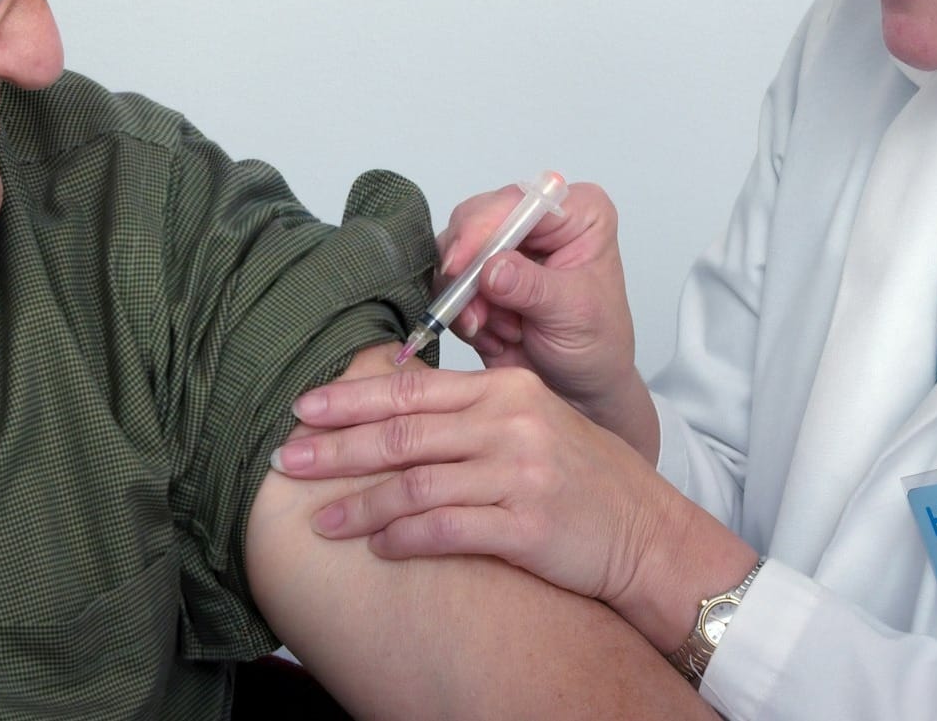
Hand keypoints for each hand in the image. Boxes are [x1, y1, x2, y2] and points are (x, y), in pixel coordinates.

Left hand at [274, 364, 755, 648]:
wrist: (647, 532)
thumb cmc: (586, 479)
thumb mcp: (533, 421)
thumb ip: (472, 410)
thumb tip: (396, 403)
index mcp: (507, 390)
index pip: (413, 388)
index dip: (352, 399)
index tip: (304, 408)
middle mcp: (511, 424)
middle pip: (403, 433)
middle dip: (337, 448)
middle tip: (288, 459)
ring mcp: (520, 474)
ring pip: (416, 484)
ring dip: (361, 505)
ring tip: (323, 521)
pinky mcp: (528, 526)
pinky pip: (447, 530)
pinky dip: (405, 539)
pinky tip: (378, 548)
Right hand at [441, 181, 654, 457]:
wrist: (580, 390)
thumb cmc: (597, 346)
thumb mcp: (574, 314)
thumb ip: (532, 288)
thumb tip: (491, 269)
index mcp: (576, 213)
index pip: (519, 200)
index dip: (484, 227)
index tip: (462, 264)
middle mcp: (536, 221)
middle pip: (476, 218)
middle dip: (468, 270)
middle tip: (474, 311)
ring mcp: (503, 247)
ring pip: (453, 251)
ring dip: (466, 298)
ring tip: (496, 330)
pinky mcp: (477, 275)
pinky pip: (446, 284)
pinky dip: (461, 314)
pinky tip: (492, 335)